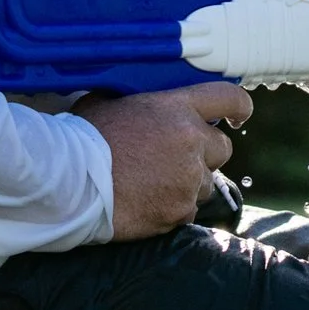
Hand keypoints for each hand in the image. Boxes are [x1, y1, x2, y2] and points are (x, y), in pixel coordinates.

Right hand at [75, 82, 253, 240]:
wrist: (69, 184)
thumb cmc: (82, 139)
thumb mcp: (107, 103)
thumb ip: (135, 102)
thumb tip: (134, 100)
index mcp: (177, 109)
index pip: (229, 98)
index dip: (239, 106)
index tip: (239, 115)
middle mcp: (192, 142)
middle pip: (223, 148)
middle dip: (205, 155)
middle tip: (175, 160)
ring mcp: (189, 179)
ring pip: (205, 184)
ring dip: (187, 184)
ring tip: (152, 185)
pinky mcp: (180, 210)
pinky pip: (187, 211)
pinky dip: (172, 209)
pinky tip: (145, 203)